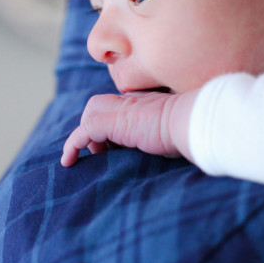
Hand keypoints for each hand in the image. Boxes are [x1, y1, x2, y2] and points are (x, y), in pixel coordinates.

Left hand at [61, 90, 196, 166]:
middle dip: (93, 128)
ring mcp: (123, 109)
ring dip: (85, 136)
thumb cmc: (192, 130)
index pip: (118, 106)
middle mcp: (132, 101)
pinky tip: (69, 160)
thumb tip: (170, 148)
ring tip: (93, 158)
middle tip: (103, 153)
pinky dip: (73, 144)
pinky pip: (86, 129)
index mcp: (145, 103)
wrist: (194, 122)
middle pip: (98, 104)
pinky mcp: (116, 122)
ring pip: (91, 112)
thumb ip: (166, 133)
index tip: (113, 148)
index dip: (109, 125)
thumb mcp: (176, 129)